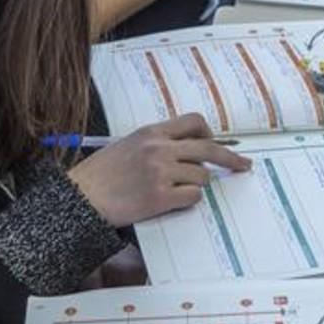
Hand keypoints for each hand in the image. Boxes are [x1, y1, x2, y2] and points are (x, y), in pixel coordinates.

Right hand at [68, 113, 251, 226]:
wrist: (81, 196)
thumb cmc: (100, 173)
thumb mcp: (128, 144)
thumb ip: (156, 143)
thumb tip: (185, 150)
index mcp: (152, 132)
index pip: (194, 122)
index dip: (209, 134)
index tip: (215, 143)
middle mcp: (160, 149)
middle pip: (210, 149)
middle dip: (230, 158)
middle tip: (242, 165)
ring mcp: (161, 173)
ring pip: (202, 176)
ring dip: (197, 184)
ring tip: (176, 190)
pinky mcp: (160, 197)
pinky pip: (193, 196)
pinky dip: (189, 200)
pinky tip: (174, 201)